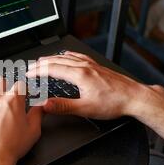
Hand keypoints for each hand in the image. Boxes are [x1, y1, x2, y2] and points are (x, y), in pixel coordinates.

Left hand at [0, 78, 42, 164]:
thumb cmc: (11, 146)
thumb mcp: (33, 131)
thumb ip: (37, 115)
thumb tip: (40, 107)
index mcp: (14, 100)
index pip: (20, 85)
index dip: (23, 89)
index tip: (23, 94)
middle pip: (0, 80)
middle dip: (4, 86)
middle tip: (5, 95)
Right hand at [26, 51, 148, 119]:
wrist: (135, 98)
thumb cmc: (114, 103)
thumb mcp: (85, 108)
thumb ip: (63, 106)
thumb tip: (46, 105)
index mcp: (79, 75)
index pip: (52, 69)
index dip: (38, 71)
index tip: (28, 73)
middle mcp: (85, 67)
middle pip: (57, 61)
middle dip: (41, 63)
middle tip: (30, 66)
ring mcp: (92, 65)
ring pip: (67, 58)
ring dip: (52, 58)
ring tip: (43, 60)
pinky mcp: (98, 67)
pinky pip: (78, 57)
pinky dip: (68, 55)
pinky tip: (67, 55)